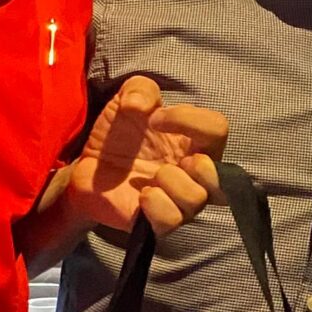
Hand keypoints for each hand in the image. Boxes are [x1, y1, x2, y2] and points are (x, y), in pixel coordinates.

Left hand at [70, 76, 225, 237]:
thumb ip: (139, 89)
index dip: (189, 120)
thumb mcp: (127, 99)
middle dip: (202, 166)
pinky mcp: (155, 221)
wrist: (88, 168)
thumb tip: (139, 105)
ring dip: (174, 182)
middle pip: (223, 179)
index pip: (218, 129)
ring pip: (197, 200)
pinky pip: (171, 222)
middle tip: (176, 160)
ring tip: (153, 176)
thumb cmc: (118, 135)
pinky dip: (158, 205)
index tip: (154, 119)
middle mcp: (193, 175)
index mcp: (193, 142)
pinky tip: (142, 194)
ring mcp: (176, 201)